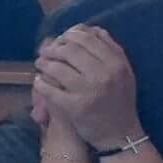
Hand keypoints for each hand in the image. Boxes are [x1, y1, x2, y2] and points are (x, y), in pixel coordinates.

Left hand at [33, 25, 141, 150]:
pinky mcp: (74, 107)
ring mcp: (88, 91)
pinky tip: (39, 82)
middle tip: (46, 52)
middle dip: (53, 48)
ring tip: (40, 64)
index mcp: (116, 63)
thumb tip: (92, 28)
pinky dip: (40, 83)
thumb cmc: (120, 100)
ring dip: (43, 63)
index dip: (69, 35)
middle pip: (69, 50)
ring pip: (56, 67)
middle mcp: (104, 75)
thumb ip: (110, 49)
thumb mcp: (123, 72)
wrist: (120, 134)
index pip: (86, 38)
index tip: (61, 39)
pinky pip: (49, 88)